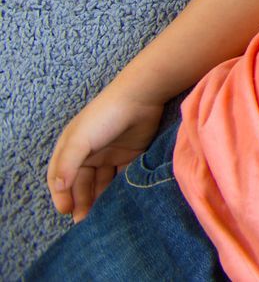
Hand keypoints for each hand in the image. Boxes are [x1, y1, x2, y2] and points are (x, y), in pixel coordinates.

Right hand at [47, 87, 166, 221]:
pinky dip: (119, 190)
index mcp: (71, 148)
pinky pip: (122, 177)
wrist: (142, 96)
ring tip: (101, 217)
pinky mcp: (130, 155)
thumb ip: (67, 164)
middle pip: (82, 184)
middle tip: (85, 221)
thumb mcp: (80, 139)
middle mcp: (89, 153)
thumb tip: (59, 188)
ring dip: (99, 199)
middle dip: (82, 202)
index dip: (62, 196)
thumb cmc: (105, 115)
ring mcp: (110, 155)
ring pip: (101, 183)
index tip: (66, 211)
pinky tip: (119, 202)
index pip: (61, 178)